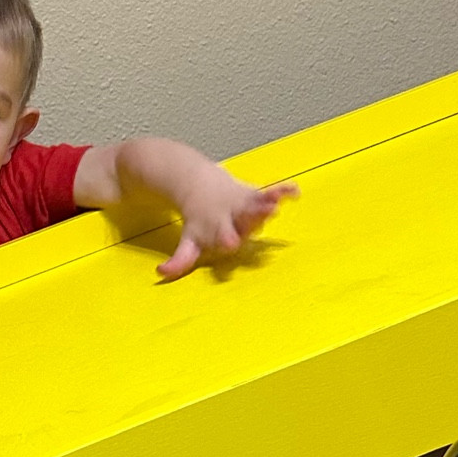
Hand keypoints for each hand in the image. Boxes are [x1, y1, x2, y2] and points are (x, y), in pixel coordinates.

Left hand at [158, 165, 297, 280]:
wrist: (194, 183)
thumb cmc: (197, 221)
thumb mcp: (188, 240)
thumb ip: (180, 259)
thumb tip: (161, 273)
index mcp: (216, 231)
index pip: (223, 238)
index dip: (226, 239)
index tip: (230, 243)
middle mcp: (232, 218)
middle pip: (244, 220)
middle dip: (253, 219)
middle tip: (264, 216)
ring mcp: (244, 205)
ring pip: (257, 204)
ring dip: (268, 203)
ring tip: (278, 202)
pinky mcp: (253, 194)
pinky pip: (271, 192)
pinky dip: (283, 191)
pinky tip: (296, 192)